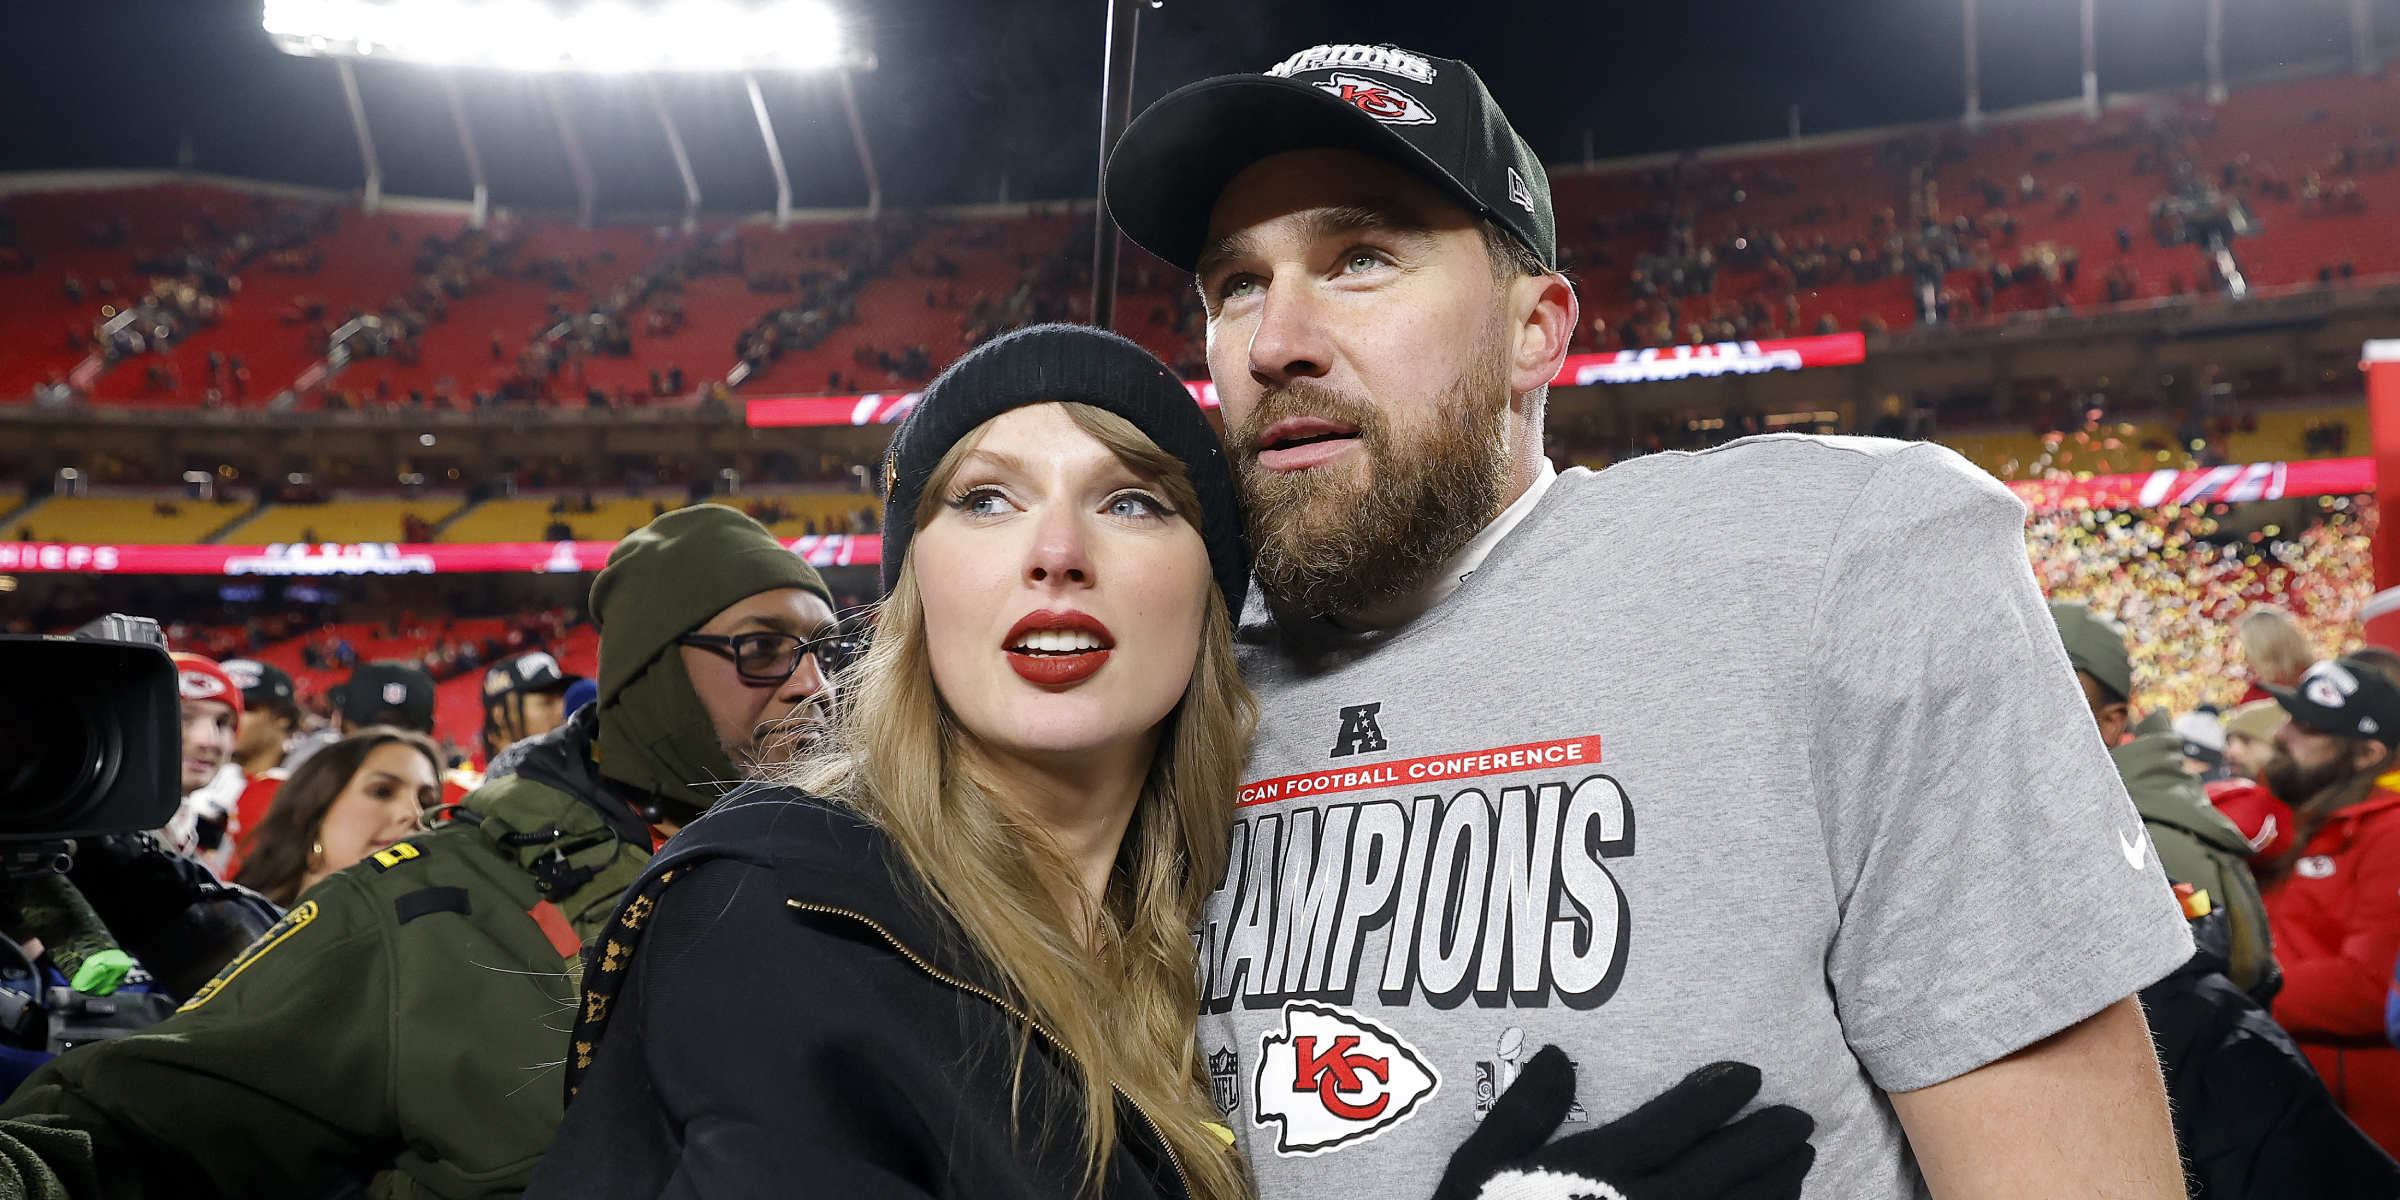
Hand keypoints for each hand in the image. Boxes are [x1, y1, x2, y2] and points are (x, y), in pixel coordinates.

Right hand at [1432, 1047, 1813, 1199]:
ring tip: (1802, 1163)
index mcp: (1597, 1172)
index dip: (1716, 1096)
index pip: (1673, 1124)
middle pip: (1719, 1169)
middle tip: (1800, 1119)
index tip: (1750, 1075)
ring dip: (1774, 1188)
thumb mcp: (1480, 1168)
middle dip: (1764, 1141)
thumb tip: (1561, 1056)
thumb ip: (1522, 1113)